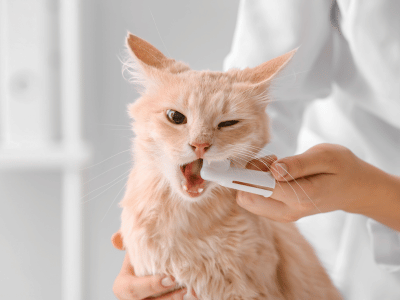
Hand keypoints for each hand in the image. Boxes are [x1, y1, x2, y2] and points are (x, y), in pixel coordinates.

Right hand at [111, 232, 187, 299]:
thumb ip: (128, 241)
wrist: (152, 267)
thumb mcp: (133, 248)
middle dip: (169, 297)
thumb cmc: (142, 257)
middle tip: (185, 289)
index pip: (133, 289)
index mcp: (122, 287)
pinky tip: (195, 294)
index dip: (152, 285)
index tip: (170, 278)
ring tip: (193, 292)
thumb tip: (115, 239)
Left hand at [236, 144, 399, 230]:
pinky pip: (255, 200)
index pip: (260, 188)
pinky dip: (258, 184)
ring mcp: (283, 215)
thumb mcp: (326, 157)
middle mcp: (289, 211)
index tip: (243, 161)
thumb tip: (273, 170)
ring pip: (248, 199)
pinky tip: (277, 173)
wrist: (354, 188)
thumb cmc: (342, 168)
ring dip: (254, 179)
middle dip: (249, 175)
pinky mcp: (279, 213)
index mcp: (301, 196)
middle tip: (272, 160)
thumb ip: (298, 164)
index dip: (246, 173)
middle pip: (246, 197)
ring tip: (277, 165)